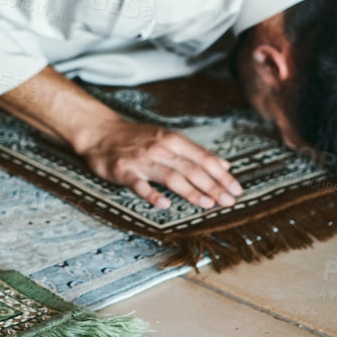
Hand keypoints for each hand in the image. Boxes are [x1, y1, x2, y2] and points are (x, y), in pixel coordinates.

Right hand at [74, 117, 241, 210]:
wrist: (99, 131)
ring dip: (191, 191)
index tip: (236, 190)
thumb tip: (223, 165)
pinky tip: (164, 205)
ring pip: (171, 176)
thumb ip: (195, 152)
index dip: (221, 175)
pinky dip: (152, 194)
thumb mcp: (167, 138)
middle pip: (191, 169)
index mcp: (173, 140)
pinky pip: (140, 185)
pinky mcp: (124, 171)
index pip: (203, 158)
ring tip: (207, 204)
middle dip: (213, 186)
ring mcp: (142, 160)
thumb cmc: (137, 137)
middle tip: (228, 202)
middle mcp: (160, 148)